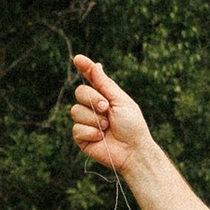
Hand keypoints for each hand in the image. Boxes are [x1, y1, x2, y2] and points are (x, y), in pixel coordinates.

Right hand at [69, 56, 151, 179]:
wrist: (133, 150)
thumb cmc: (132, 126)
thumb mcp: (121, 101)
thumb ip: (105, 84)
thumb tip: (96, 65)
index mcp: (104, 96)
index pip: (90, 78)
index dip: (84, 68)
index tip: (78, 59)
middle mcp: (92, 107)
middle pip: (79, 93)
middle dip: (92, 99)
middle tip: (106, 108)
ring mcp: (86, 122)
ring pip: (75, 111)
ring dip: (93, 119)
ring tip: (107, 127)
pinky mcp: (82, 137)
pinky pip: (76, 129)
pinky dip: (91, 133)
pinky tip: (101, 138)